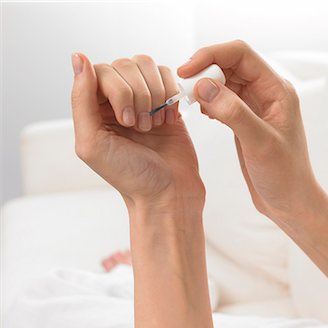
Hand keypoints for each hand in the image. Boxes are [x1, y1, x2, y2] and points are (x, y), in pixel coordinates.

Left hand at [71, 53, 204, 212]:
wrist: (168, 192)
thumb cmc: (131, 176)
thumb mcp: (92, 143)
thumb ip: (80, 100)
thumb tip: (78, 58)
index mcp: (94, 110)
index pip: (101, 72)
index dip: (118, 90)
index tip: (126, 121)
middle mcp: (117, 101)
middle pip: (125, 65)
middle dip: (138, 96)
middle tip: (142, 128)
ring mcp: (143, 99)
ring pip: (147, 66)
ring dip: (155, 95)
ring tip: (154, 124)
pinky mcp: (166, 103)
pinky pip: (168, 76)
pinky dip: (170, 95)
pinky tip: (168, 120)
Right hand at [177, 40, 317, 222]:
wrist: (288, 200)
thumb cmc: (284, 174)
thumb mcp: (259, 142)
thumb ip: (233, 112)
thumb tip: (204, 87)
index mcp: (276, 90)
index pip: (241, 55)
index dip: (212, 56)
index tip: (188, 70)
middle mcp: (265, 94)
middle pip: (230, 65)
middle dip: (205, 70)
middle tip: (184, 87)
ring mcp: (254, 107)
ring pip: (224, 83)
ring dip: (205, 86)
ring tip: (188, 99)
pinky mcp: (243, 122)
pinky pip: (222, 101)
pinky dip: (208, 102)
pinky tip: (200, 112)